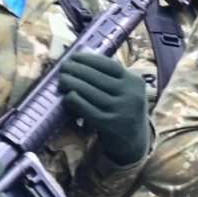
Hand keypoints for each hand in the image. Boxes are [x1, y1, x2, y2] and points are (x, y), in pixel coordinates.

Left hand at [58, 51, 151, 165]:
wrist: (133, 140)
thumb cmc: (123, 109)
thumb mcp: (127, 91)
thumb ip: (111, 76)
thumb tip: (81, 58)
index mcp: (135, 82)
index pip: (109, 65)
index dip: (89, 59)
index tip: (74, 56)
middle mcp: (131, 95)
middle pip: (97, 77)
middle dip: (76, 69)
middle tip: (63, 67)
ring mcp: (121, 111)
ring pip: (90, 91)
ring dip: (72, 83)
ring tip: (62, 79)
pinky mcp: (110, 125)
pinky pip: (86, 108)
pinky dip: (75, 100)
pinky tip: (68, 96)